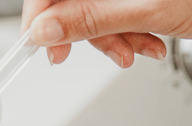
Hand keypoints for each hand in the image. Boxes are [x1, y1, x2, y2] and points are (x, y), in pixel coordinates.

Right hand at [21, 0, 191, 66]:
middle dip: (87, 33)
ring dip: (113, 38)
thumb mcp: (149, 12)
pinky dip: (128, 32)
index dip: (41, 16)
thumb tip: (45, 30)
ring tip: (141, 49)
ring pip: (93, 9)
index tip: (45, 46)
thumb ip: (92, 20)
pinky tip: (150, 42)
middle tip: (110, 54)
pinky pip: (115, 10)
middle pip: (70, 0)